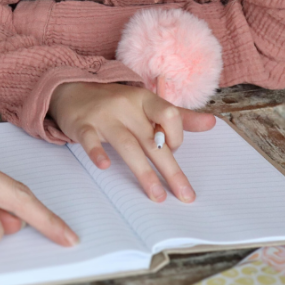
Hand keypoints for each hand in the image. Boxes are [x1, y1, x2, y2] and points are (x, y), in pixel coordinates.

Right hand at [48, 81, 215, 202]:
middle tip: (185, 195)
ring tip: (156, 195)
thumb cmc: (115, 103)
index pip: (169, 115)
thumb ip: (178, 116)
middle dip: (171, 170)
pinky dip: (97, 152)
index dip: (176, 136)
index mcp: (144, 100)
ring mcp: (104, 116)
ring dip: (143, 172)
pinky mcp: (83, 125)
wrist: (72, 88)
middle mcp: (126, 106)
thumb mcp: (146, 104)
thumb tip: (212, 123)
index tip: (173, 151)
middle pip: (152, 140)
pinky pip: (90, 140)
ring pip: (127, 145)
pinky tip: (105, 165)